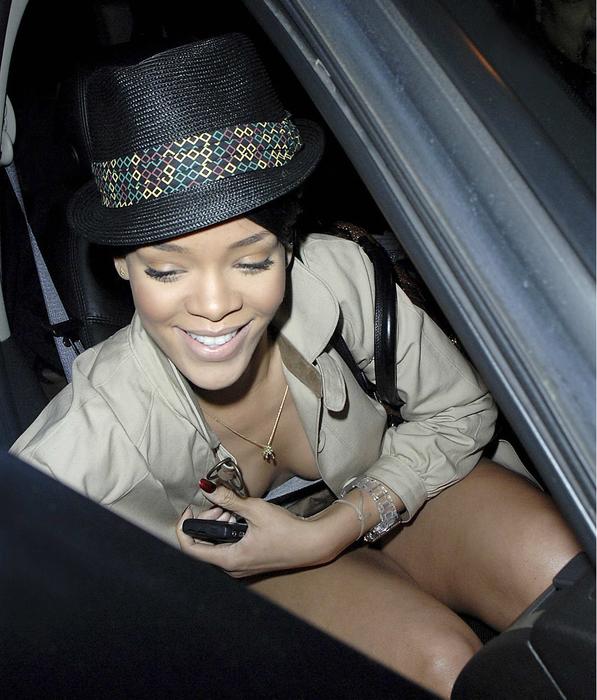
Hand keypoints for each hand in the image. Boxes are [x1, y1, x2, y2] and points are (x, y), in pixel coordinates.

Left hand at [176, 486, 331, 577]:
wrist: (312, 544)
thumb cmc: (287, 531)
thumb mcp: (256, 510)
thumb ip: (229, 499)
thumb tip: (207, 487)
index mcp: (229, 560)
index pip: (190, 550)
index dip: (184, 528)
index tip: (189, 509)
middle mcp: (232, 568)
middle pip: (203, 546)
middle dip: (206, 521)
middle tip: (219, 504)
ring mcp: (240, 566)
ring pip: (215, 546)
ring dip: (218, 525)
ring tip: (231, 509)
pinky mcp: (248, 561)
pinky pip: (227, 547)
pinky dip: (227, 531)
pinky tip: (239, 517)